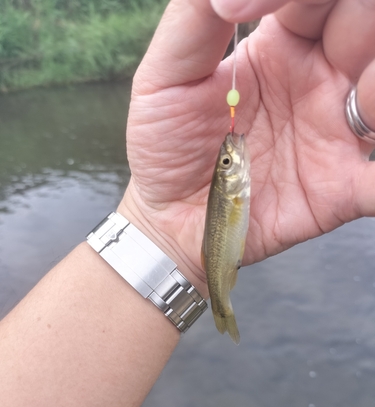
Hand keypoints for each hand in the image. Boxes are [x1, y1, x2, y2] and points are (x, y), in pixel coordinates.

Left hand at [119, 0, 374, 293]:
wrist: (172, 217)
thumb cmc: (166, 145)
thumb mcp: (165, 78)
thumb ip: (195, 21)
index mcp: (281, 46)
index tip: (236, 11)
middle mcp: (321, 81)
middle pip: (367, 25)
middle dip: (360, 25)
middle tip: (318, 58)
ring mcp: (337, 133)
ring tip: (351, 110)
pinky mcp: (344, 187)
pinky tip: (367, 178)